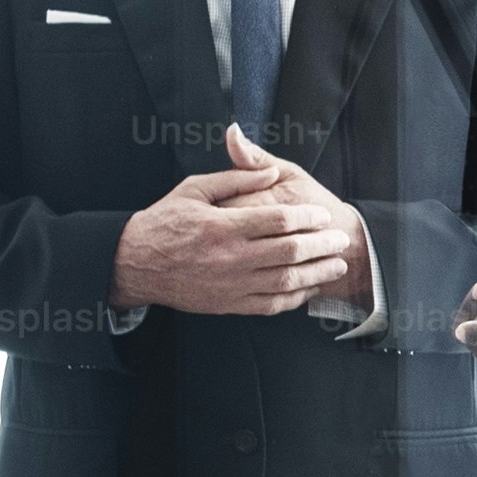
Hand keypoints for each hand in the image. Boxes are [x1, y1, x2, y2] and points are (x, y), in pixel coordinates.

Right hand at [108, 126, 361, 316]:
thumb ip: (236, 178)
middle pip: (289, 251)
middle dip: (321, 244)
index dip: (307, 216)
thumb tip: (270, 171)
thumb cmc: (165, 222)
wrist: (135, 264)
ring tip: (337, 264)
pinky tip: (310, 288)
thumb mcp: (194, 188)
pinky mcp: (229, 305)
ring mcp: (231, 284)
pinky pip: (271, 304)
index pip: (278, 220)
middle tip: (341, 238)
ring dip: (317, 272)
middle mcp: (230, 257)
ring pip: (285, 281)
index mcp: (223, 226)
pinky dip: (295, 297)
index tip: (323, 213)